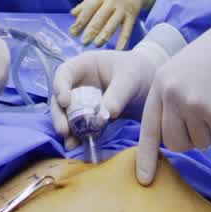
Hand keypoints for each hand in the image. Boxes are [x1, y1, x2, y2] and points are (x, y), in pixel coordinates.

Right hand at [50, 41, 167, 145]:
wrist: (151, 84)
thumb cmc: (138, 72)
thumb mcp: (129, 78)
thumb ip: (117, 95)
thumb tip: (104, 116)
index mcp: (85, 65)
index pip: (64, 73)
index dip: (60, 86)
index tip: (65, 102)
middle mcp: (80, 83)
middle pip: (61, 98)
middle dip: (59, 114)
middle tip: (63, 131)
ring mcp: (85, 101)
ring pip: (69, 115)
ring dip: (68, 128)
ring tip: (70, 144)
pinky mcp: (92, 117)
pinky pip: (82, 126)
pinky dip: (79, 136)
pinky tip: (79, 146)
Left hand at [70, 0, 162, 49]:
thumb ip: (86, 3)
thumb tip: (72, 15)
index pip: (89, 8)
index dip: (80, 21)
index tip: (72, 32)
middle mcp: (112, 1)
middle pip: (100, 18)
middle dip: (91, 30)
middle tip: (83, 42)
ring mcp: (123, 9)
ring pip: (113, 24)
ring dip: (104, 35)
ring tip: (96, 44)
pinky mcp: (132, 16)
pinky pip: (127, 30)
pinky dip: (123, 41)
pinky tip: (118, 50)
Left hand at [135, 5, 210, 185]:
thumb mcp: (180, 72)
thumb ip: (171, 101)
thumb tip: (170, 138)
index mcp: (161, 84)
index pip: (150, 127)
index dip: (146, 156)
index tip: (144, 180)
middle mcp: (173, 95)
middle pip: (176, 143)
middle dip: (190, 138)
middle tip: (204, 115)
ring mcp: (195, 105)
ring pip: (201, 143)